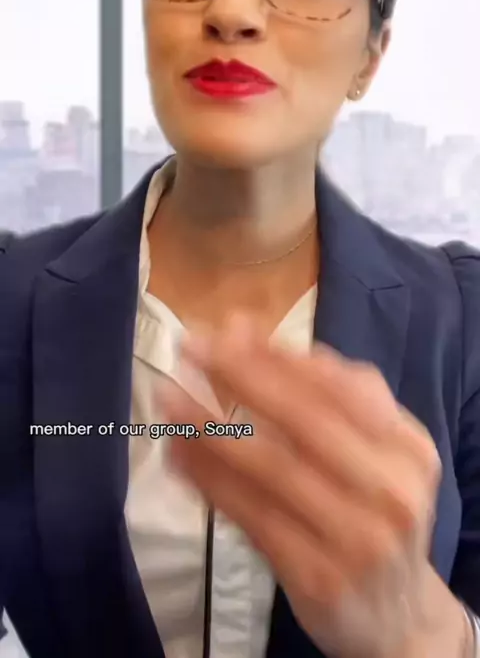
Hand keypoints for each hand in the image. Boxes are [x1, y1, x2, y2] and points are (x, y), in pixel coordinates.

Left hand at [160, 312, 443, 657]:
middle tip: (192, 348)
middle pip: (307, 421)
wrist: (396, 617)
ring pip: (272, 468)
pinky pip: (252, 516)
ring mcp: (356, 537)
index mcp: (408, 446)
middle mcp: (391, 490)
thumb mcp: (378, 454)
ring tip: (171, 399)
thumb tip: (245, 333)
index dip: (281, 354)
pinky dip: (210, 482)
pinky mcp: (316, 576)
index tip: (229, 329)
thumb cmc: (374, 514)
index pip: (341, 387)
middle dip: (243, 377)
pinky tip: (179, 456)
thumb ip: (329, 395)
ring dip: (213, 428)